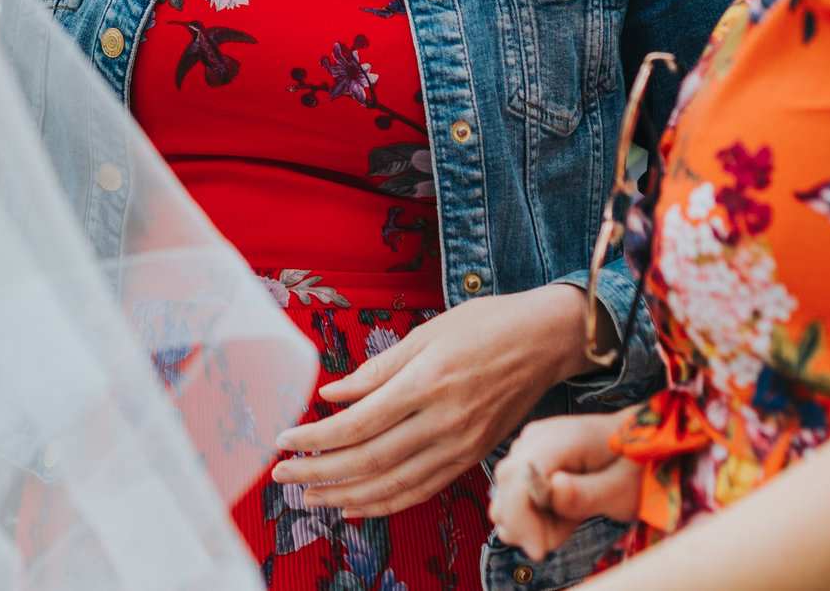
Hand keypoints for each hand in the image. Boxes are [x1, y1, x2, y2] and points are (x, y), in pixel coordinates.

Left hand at [269, 283, 587, 517]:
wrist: (548, 341)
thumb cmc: (487, 325)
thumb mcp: (428, 332)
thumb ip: (378, 369)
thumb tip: (332, 395)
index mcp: (427, 383)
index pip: (358, 424)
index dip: (315, 438)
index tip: (284, 440)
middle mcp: (444, 422)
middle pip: (369, 460)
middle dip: (319, 472)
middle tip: (282, 475)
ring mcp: (460, 445)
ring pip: (393, 485)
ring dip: (346, 495)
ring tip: (310, 497)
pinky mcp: (471, 458)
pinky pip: (422, 490)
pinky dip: (386, 503)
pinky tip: (357, 505)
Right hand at [489, 411, 637, 559]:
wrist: (638, 447)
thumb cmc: (634, 467)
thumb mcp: (621, 489)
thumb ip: (587, 494)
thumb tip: (553, 488)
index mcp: (560, 438)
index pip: (516, 477)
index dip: (520, 518)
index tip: (540, 550)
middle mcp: (535, 439)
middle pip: (505, 490)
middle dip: (528, 524)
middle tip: (568, 528)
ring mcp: (527, 449)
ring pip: (505, 499)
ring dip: (532, 522)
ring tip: (570, 518)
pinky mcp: (525, 462)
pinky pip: (514, 498)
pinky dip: (533, 516)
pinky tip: (561, 512)